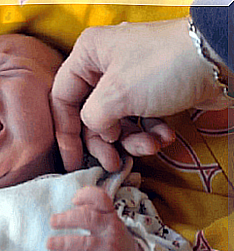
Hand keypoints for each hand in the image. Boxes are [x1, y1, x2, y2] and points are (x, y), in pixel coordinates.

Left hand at [47, 186, 149, 250]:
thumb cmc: (113, 237)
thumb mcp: (107, 220)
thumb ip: (91, 211)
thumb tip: (74, 204)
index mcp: (109, 215)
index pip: (101, 199)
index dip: (87, 196)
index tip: (74, 200)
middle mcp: (110, 228)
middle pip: (88, 218)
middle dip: (68, 218)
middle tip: (53, 221)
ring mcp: (108, 247)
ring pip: (84, 243)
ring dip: (64, 243)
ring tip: (49, 243)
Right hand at [51, 17, 231, 171]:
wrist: (220, 59)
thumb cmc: (162, 68)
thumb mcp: (116, 94)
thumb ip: (92, 118)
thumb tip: (98, 132)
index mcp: (88, 56)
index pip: (63, 98)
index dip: (65, 132)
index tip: (72, 161)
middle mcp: (104, 65)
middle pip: (90, 115)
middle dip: (105, 142)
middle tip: (114, 163)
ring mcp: (129, 78)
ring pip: (116, 120)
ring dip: (132, 140)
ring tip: (150, 146)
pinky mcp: (152, 90)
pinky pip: (139, 118)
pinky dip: (150, 131)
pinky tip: (165, 136)